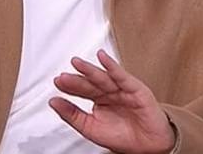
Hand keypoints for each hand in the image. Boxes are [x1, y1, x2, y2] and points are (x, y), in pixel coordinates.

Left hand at [49, 50, 175, 153]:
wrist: (148, 147)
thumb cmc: (124, 137)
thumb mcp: (90, 128)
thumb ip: (72, 115)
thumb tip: (53, 102)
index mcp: (100, 101)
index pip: (83, 90)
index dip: (70, 86)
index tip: (58, 82)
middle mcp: (111, 93)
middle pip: (91, 83)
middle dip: (77, 79)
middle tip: (63, 76)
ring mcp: (123, 90)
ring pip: (104, 78)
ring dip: (91, 70)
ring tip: (77, 63)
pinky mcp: (136, 89)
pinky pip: (122, 77)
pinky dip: (113, 67)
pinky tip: (103, 58)